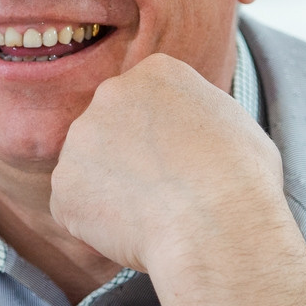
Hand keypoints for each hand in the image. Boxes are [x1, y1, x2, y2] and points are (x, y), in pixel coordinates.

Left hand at [49, 54, 281, 275]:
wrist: (215, 227)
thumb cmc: (241, 180)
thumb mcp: (234, 123)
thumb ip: (196, 114)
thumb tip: (188, 126)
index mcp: (156, 72)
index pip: (145, 103)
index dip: (161, 140)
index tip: (180, 165)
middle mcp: (110, 94)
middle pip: (111, 131)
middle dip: (129, 161)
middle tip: (162, 193)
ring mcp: (81, 139)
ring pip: (90, 170)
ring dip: (111, 192)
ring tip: (150, 216)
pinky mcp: (64, 185)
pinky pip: (74, 208)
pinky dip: (95, 226)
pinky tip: (131, 233)